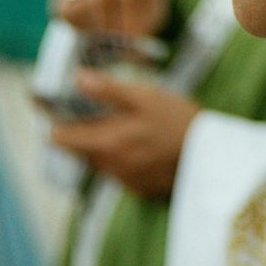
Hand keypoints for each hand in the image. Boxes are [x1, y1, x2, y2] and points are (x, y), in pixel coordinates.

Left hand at [51, 70, 199, 197]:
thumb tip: (77, 79)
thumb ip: (108, 90)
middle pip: (76, 151)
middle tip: (89, 111)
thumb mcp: (145, 97)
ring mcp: (121, 179)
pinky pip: (115, 171)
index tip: (56, 109)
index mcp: (106, 142)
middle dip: (77, 133)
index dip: (55, 123)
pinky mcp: (135, 187)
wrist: (210, 158)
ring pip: (96, 161)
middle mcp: (108, 166)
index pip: (60, 140)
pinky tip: (136, 143)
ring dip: (98, 145)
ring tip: (117, 124)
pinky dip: (117, 157)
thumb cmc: (178, 121)